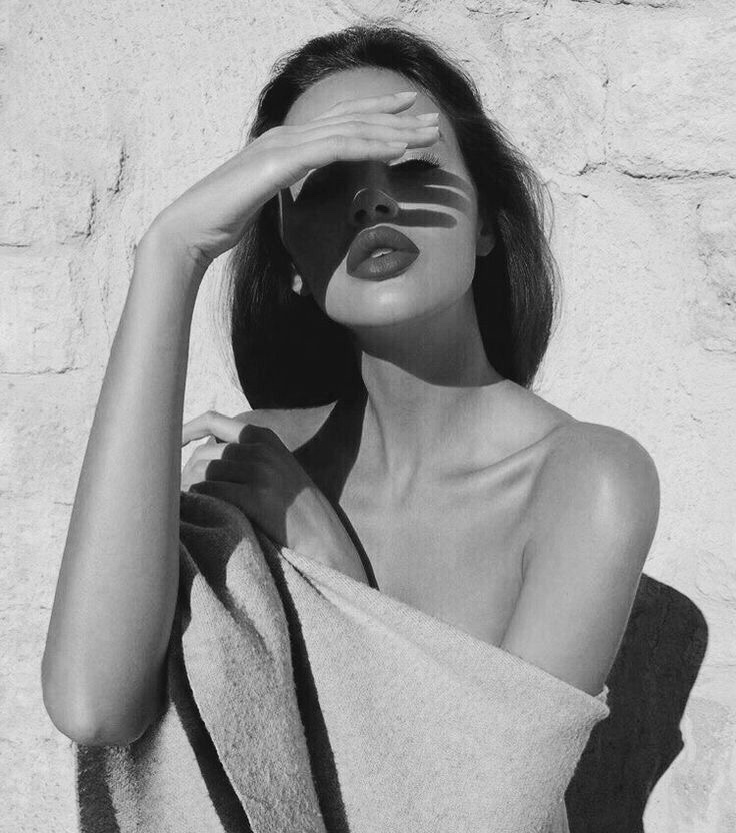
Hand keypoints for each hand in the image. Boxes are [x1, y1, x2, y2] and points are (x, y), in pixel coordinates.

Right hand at [146, 89, 438, 270]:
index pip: (338, 124)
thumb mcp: (266, 204)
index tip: (408, 117)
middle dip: (395, 117)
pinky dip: (368, 146)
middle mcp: (287, 136)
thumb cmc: (224, 223)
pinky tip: (395, 149)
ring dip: (393, 132)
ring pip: (350, 130)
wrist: (190, 231)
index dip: (376, 118)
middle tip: (432, 117)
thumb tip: (304, 202)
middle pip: (351, 119)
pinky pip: (334, 149)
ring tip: (427, 133)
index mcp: (285, 144)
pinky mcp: (280, 163)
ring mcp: (283, 145)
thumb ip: (287, 193)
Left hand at [181, 411, 368, 583]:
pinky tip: (198, 515)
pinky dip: (198, 504)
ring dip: (188, 491)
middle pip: (203, 454)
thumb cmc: (294, 508)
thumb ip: (248, 454)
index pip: (214, 421)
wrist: (323, 535)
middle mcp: (261, 449)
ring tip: (186, 509)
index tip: (169, 442)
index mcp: (264, 438)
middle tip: (178, 498)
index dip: (186, 428)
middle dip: (184, 475)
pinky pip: (211, 493)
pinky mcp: (257, 497)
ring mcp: (260, 472)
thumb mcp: (277, 467)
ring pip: (203, 473)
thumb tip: (199, 453)